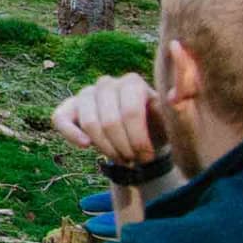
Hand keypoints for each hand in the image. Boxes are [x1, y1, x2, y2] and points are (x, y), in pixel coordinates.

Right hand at [51, 73, 173, 177]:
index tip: (147, 157)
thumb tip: (174, 96)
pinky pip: (60, 118)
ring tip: (121, 158)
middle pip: (109, 120)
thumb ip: (182, 103)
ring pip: (89, 122)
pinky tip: (85, 146)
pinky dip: (71, 134)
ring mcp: (86, 93)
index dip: (138, 140)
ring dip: (105, 148)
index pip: (130, 111)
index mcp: (133, 82)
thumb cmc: (159, 129)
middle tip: (135, 160)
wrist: (142, 138)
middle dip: (123, 147)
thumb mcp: (175, 119)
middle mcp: (107, 83)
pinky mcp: (69, 107)